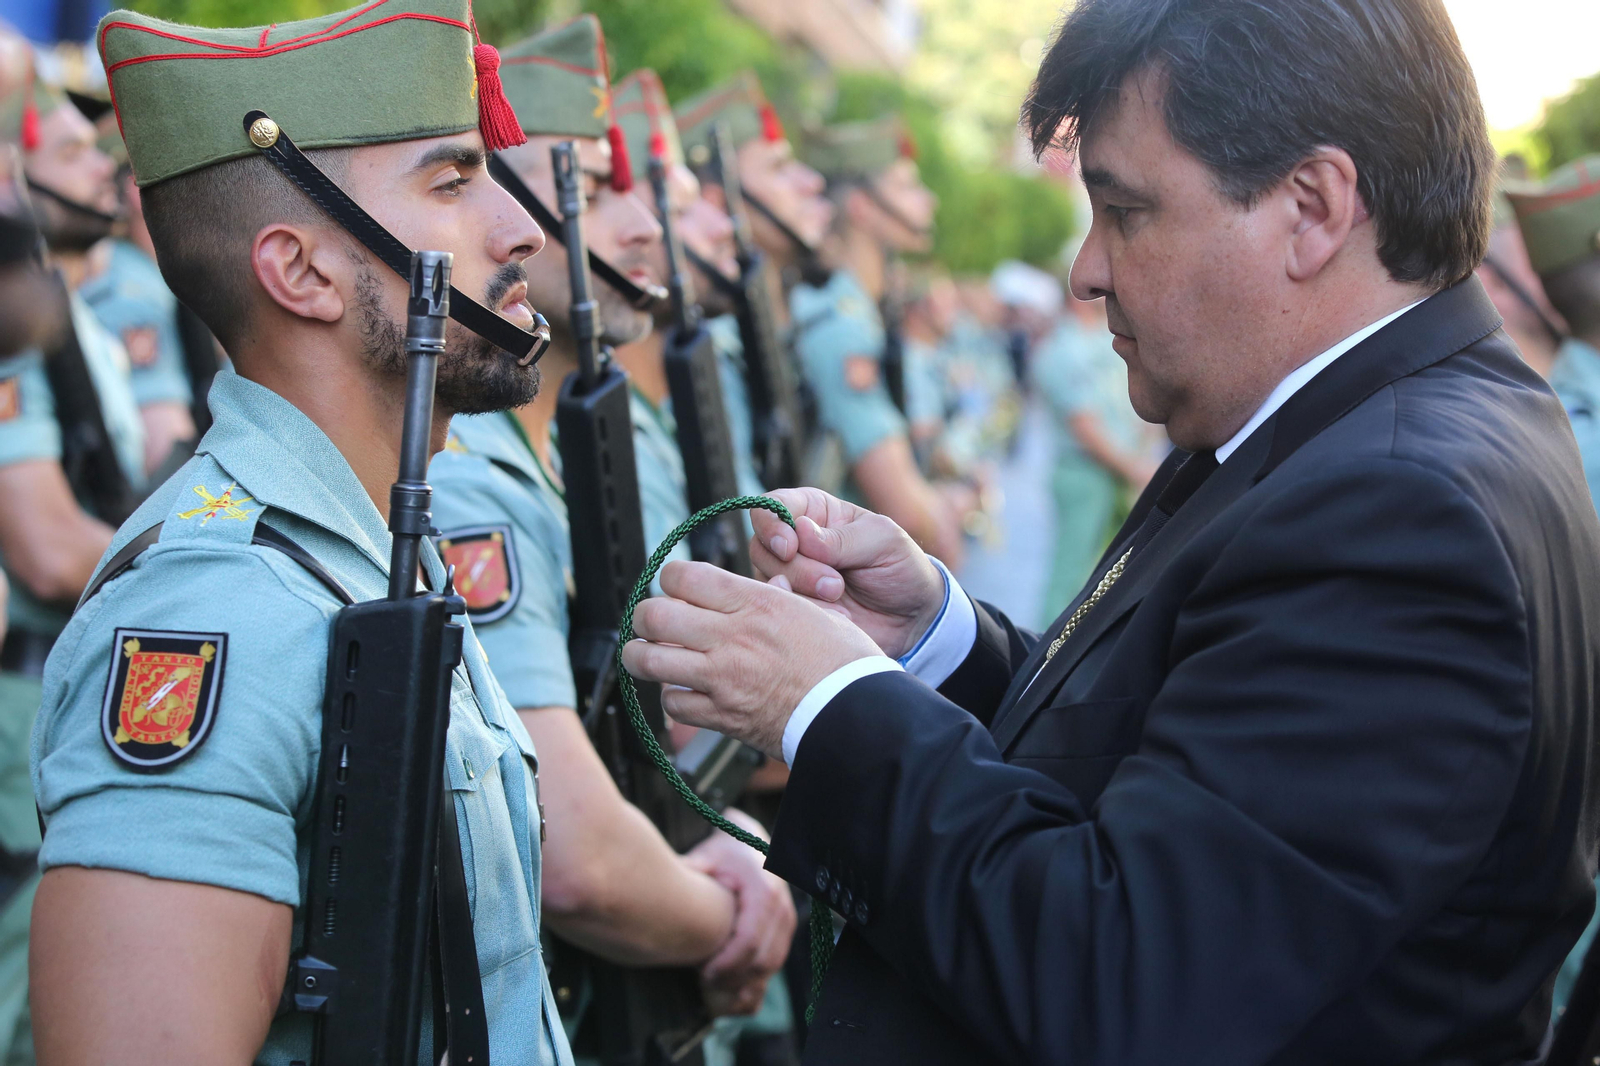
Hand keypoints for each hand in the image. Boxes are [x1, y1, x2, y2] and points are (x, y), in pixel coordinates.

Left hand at [622, 560, 882, 758]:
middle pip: (653, 615)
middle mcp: (732, 637)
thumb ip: (782, 596)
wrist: (859, 717)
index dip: (671, 579)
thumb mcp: (819, 612)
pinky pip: (673, 703)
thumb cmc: (847, 664)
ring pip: (649, 660)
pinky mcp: (722, 716)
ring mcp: (722, 679)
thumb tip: (769, 582)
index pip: (684, 576)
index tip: (675, 588)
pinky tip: (686, 693)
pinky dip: (673, 698)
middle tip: (652, 623)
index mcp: (757, 602)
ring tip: (650, 656)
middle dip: (645, 617)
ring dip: (643, 657)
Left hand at [687, 809, 795, 1016]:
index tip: (703, 974)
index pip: (750, 941)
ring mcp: (787, 921)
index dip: (727, 965)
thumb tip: (654, 891)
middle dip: (733, 978)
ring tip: (714, 985)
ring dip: (744, 982)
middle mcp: (782, 908)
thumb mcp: (707, 856)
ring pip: (771, 966)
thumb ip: (688, 875)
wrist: (753, 841)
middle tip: (704, 983)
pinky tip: (732, 989)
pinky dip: (755, 980)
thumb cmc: (725, 852)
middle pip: (762, 960)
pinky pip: (774, 964)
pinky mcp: (785, 931)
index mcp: (763, 891)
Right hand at [750, 488, 946, 658]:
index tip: (790, 547)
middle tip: (835, 584)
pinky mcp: (795, 608)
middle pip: (763, 547)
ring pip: (768, 580)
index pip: (771, 506)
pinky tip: (836, 615)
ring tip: (839, 597)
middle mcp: (795, 542)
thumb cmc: (901, 566)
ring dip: (802, 592)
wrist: (912, 617)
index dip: (772, 525)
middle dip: (797, 568)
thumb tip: (800, 531)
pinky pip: (781, 610)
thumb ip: (842, 538)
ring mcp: (792, 576)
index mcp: (814, 512)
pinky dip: (806, 613)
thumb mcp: (883, 540)